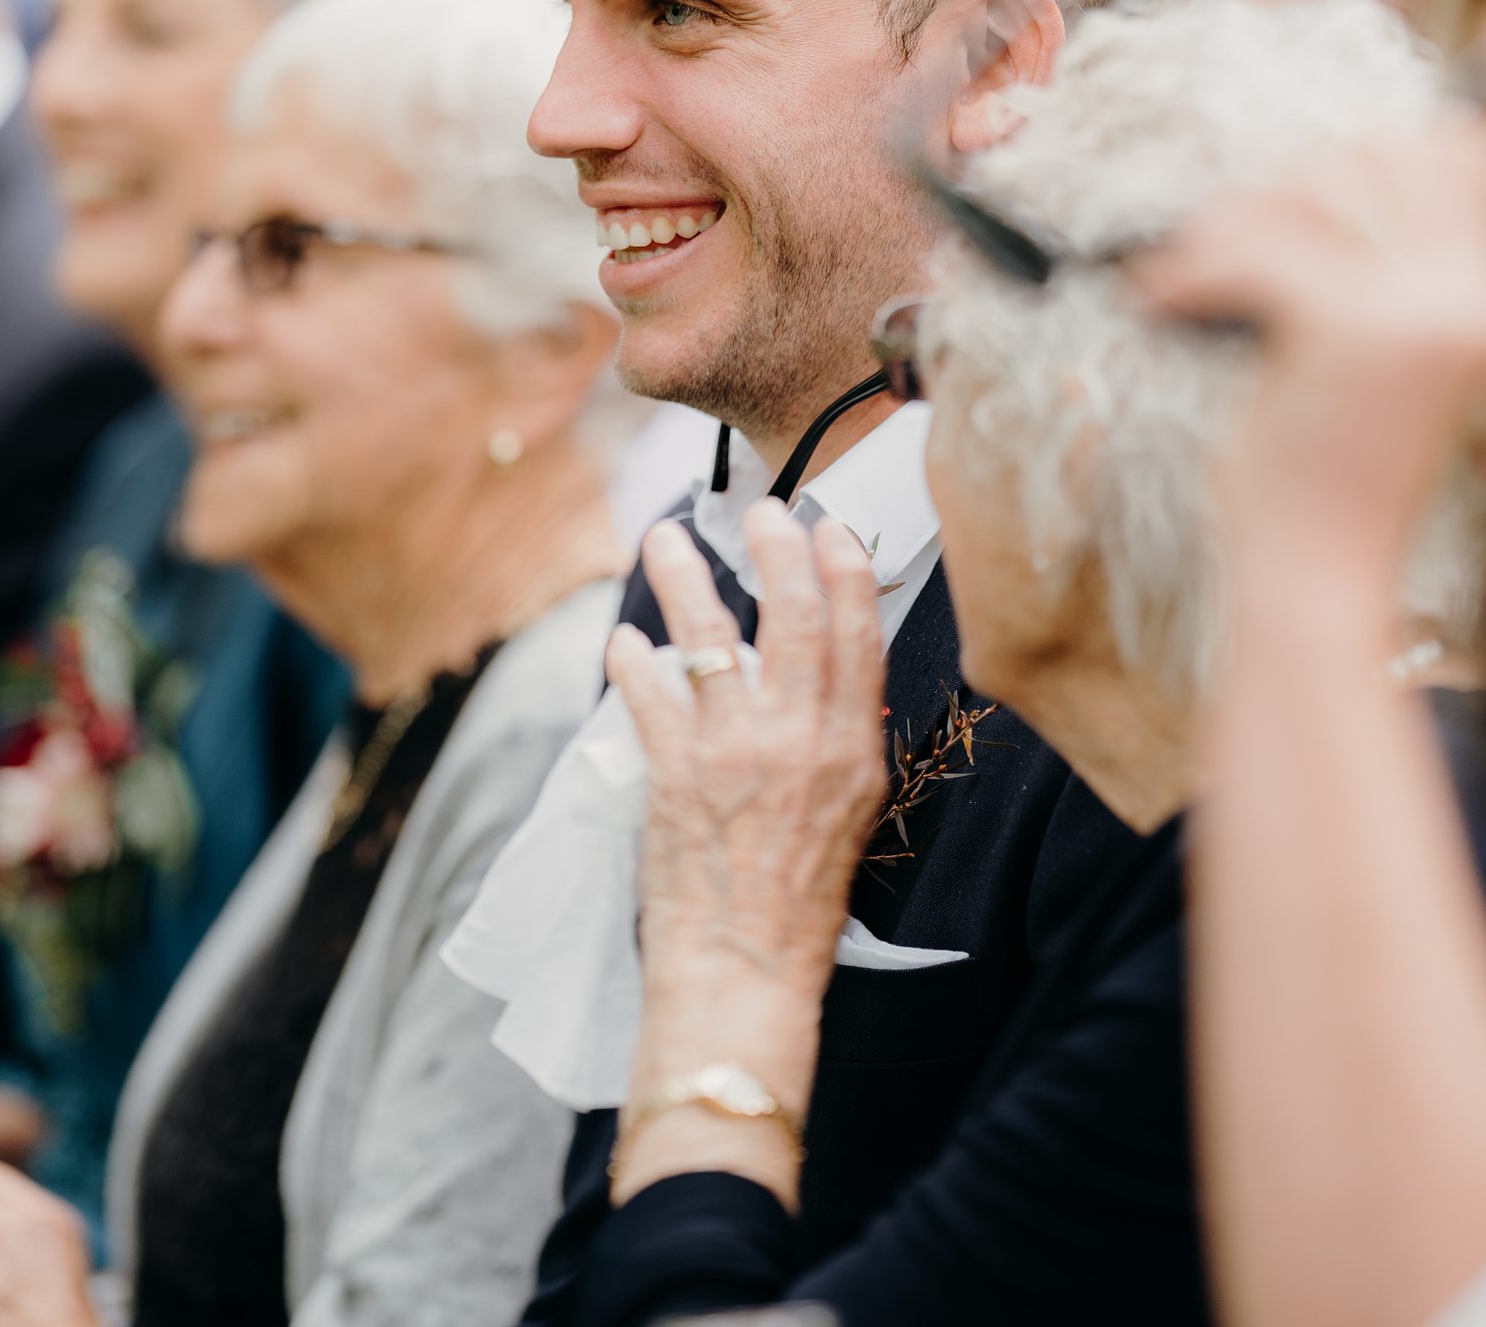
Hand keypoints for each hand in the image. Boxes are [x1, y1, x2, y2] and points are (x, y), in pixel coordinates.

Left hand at [604, 507, 885, 1205]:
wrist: (744, 975)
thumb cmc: (798, 905)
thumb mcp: (850, 815)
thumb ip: (840, 741)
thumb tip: (824, 677)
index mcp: (853, 753)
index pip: (859, 638)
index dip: (846, 573)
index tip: (831, 528)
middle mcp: (800, 742)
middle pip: (793, 619)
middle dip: (778, 551)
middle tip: (762, 511)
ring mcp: (735, 754)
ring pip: (712, 638)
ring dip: (686, 578)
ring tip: (666, 537)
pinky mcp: (675, 775)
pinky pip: (651, 694)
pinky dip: (635, 660)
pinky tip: (626, 639)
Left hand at [1133, 117, 1485, 581]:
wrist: (1317, 571)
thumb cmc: (1324, 465)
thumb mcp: (1378, 350)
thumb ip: (1380, 263)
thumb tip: (1319, 164)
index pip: (1460, 149)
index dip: (1369, 156)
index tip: (1292, 209)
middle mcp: (1478, 294)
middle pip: (1385, 148)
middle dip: (1291, 184)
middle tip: (1230, 243)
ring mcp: (1425, 310)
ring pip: (1316, 189)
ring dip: (1232, 222)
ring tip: (1188, 273)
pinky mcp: (1356, 332)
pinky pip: (1260, 249)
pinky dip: (1197, 268)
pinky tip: (1165, 300)